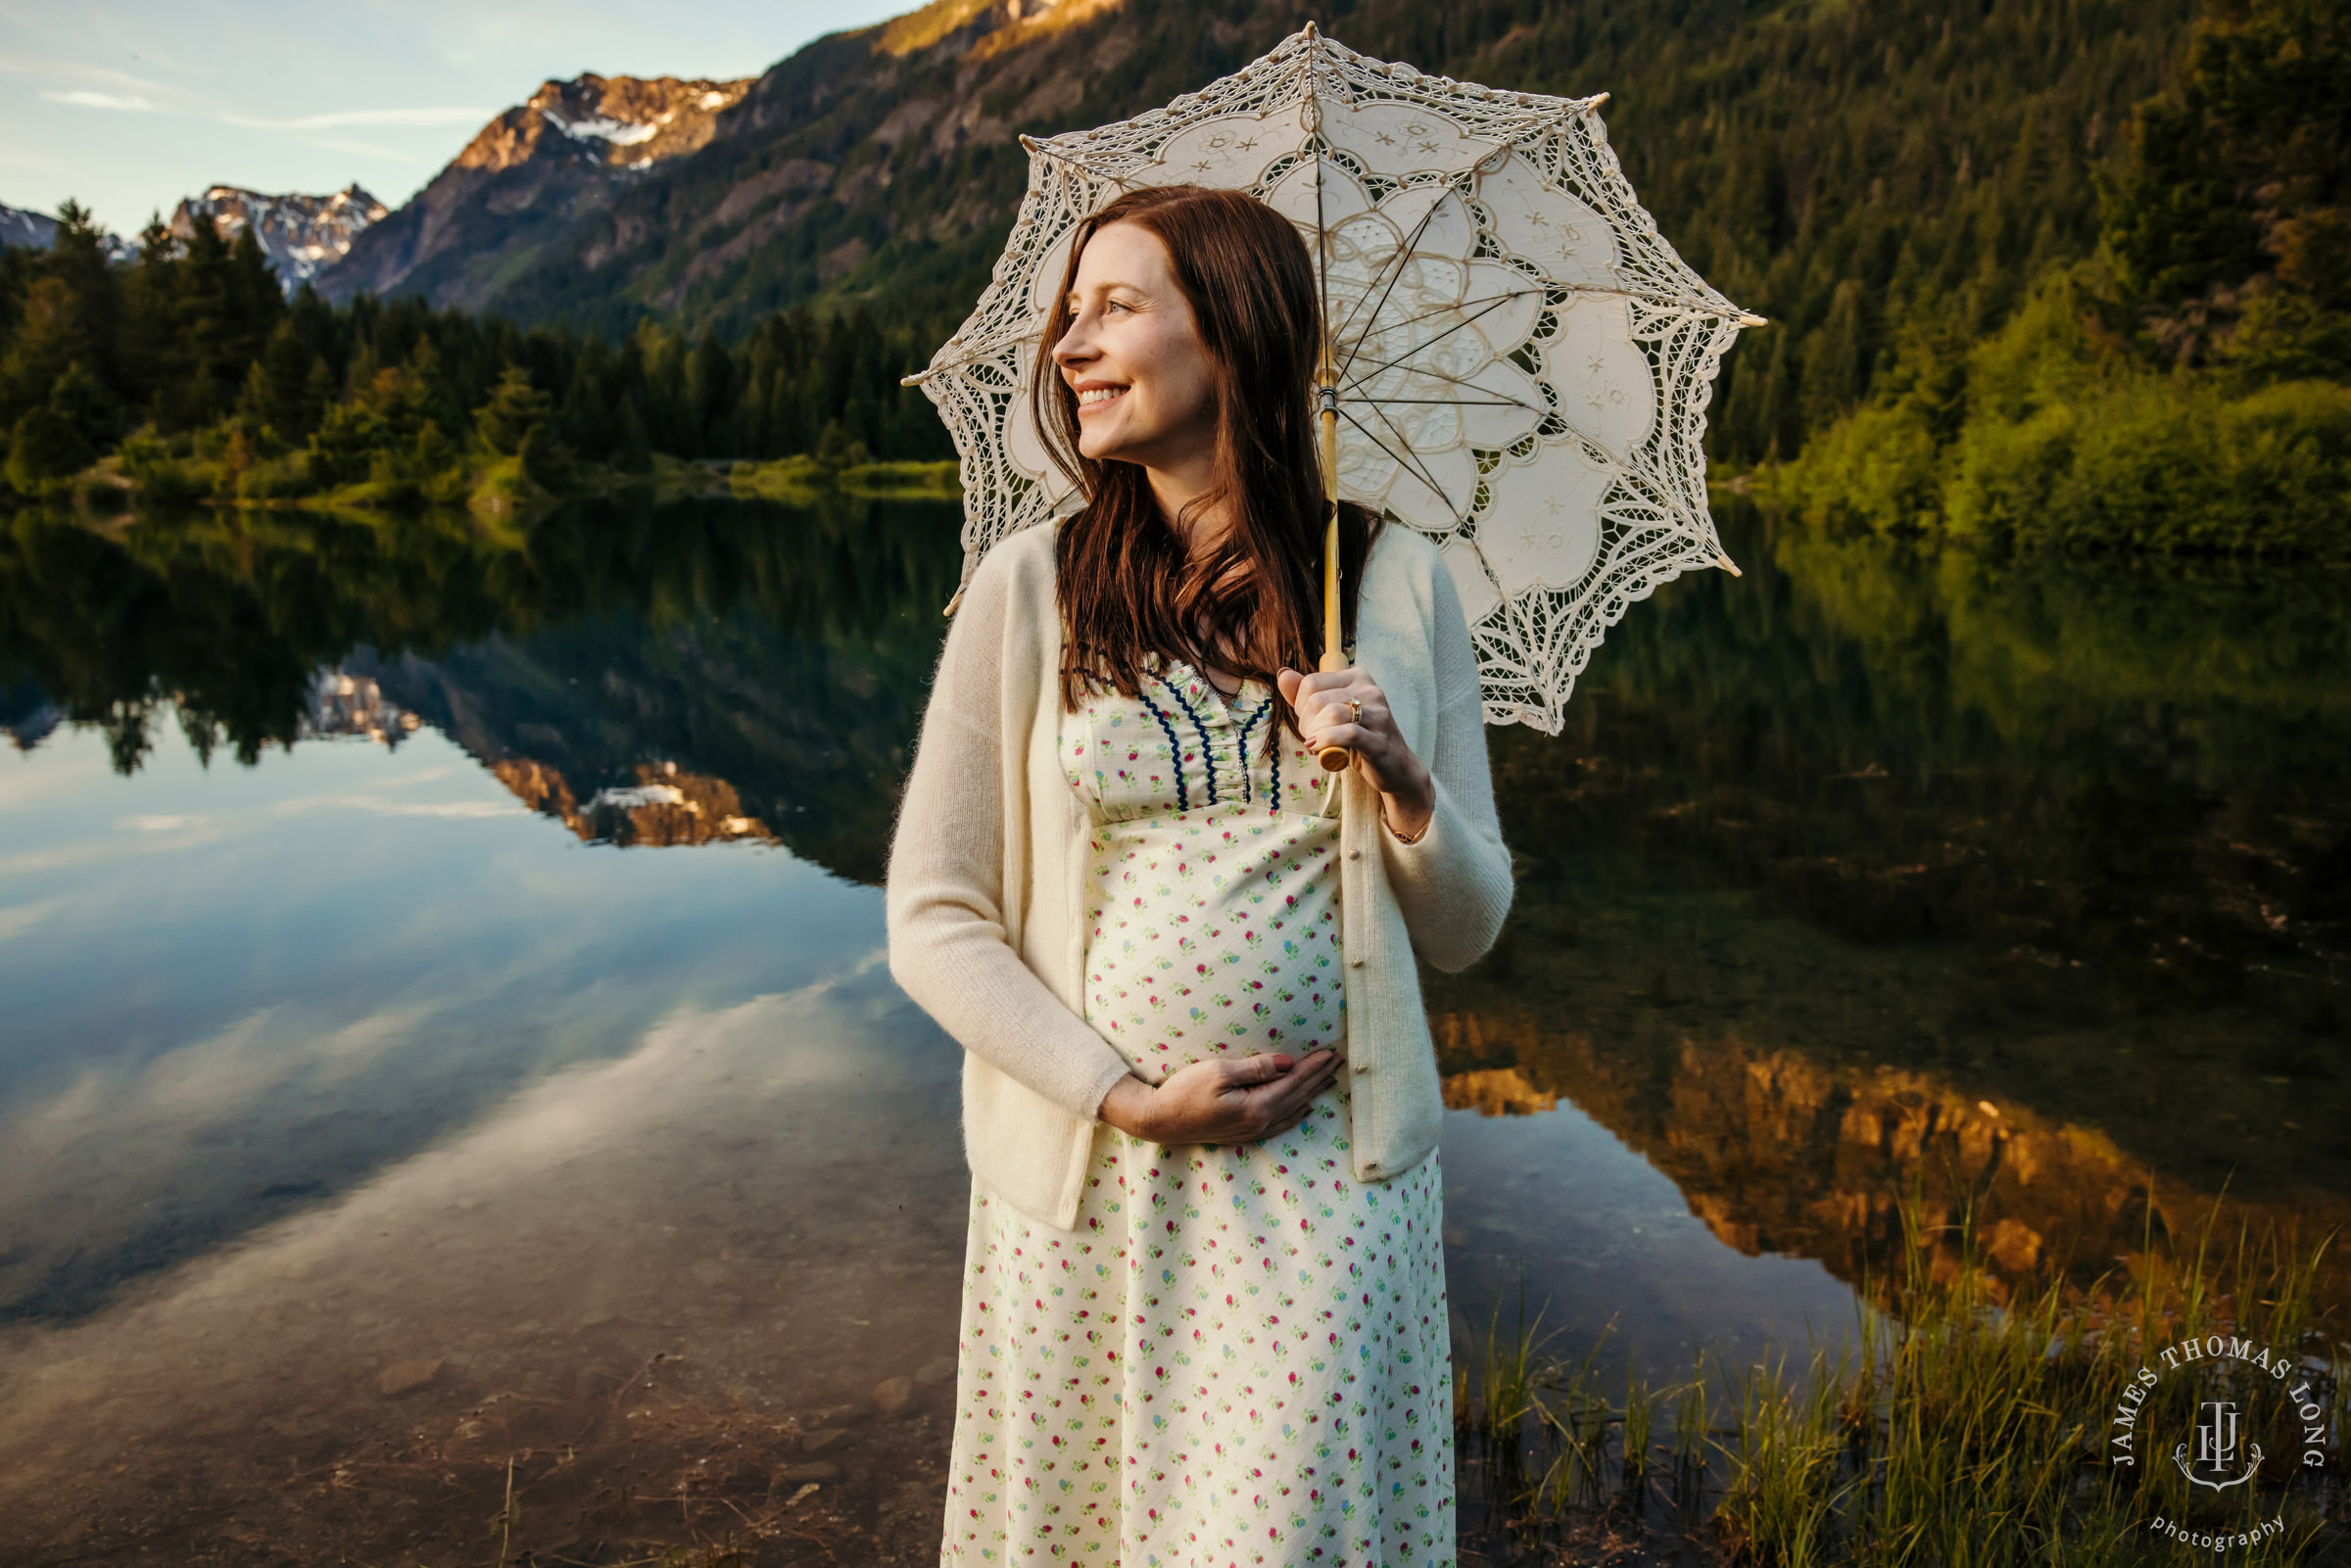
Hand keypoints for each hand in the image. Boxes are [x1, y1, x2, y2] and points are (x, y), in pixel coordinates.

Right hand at [1097, 1049, 1341, 1144]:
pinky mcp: (1242, 1132)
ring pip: (1292, 1110)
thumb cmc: (1184, 1091)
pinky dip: (1296, 1113)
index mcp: (1256, 1107)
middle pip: (1297, 1097)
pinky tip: (1304, 1108)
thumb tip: (1288, 1064)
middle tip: (1338, 1062)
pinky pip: (1279, 1123)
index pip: (1293, 1083)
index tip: (1331, 1053)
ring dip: (1311, 1094)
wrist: (1158, 1120)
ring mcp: (1251, 1130)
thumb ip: (1256, 1068)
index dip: (1313, 1067)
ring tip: (1329, 1080)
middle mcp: (1259, 1123)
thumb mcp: (1219, 1071)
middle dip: (1318, 1078)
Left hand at [1275, 665, 1434, 838]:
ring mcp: (1379, 714)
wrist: (1394, 767)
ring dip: (1315, 734)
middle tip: (1312, 739)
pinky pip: (1347, 734)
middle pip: (1317, 700)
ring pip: (1331, 714)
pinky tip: (1319, 750)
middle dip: (1306, 724)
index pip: (1311, 683)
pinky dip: (1326, 741)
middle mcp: (1370, 690)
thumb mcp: (1328, 713)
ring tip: (1317, 746)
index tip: (1309, 724)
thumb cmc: (1358, 738)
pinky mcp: (1380, 739)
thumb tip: (1283, 673)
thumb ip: (1305, 694)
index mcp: (1357, 677)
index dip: (1299, 707)